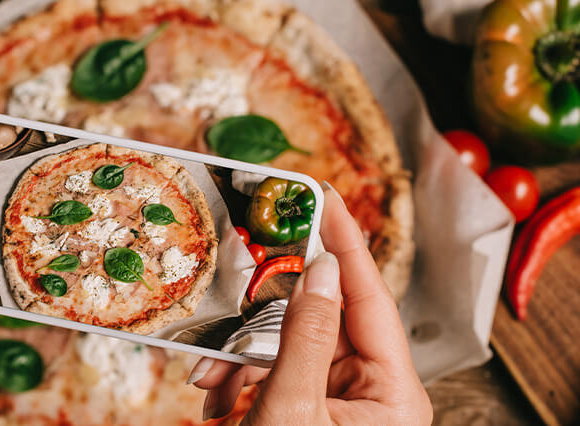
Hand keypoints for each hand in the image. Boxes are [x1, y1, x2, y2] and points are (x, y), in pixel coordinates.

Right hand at [188, 185, 431, 423]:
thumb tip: (317, 273)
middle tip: (239, 291)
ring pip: (288, 344)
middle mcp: (371, 391)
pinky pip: (273, 371)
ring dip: (241, 358)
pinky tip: (216, 394)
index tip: (324, 198)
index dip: (346, 242)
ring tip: (213, 376)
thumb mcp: (292, 409)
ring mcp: (338, 400)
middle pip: (320, 320)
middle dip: (263, 322)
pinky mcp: (307, 407)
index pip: (372, 297)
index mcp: (392, 393)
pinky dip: (238, 378)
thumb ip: (305, 337)